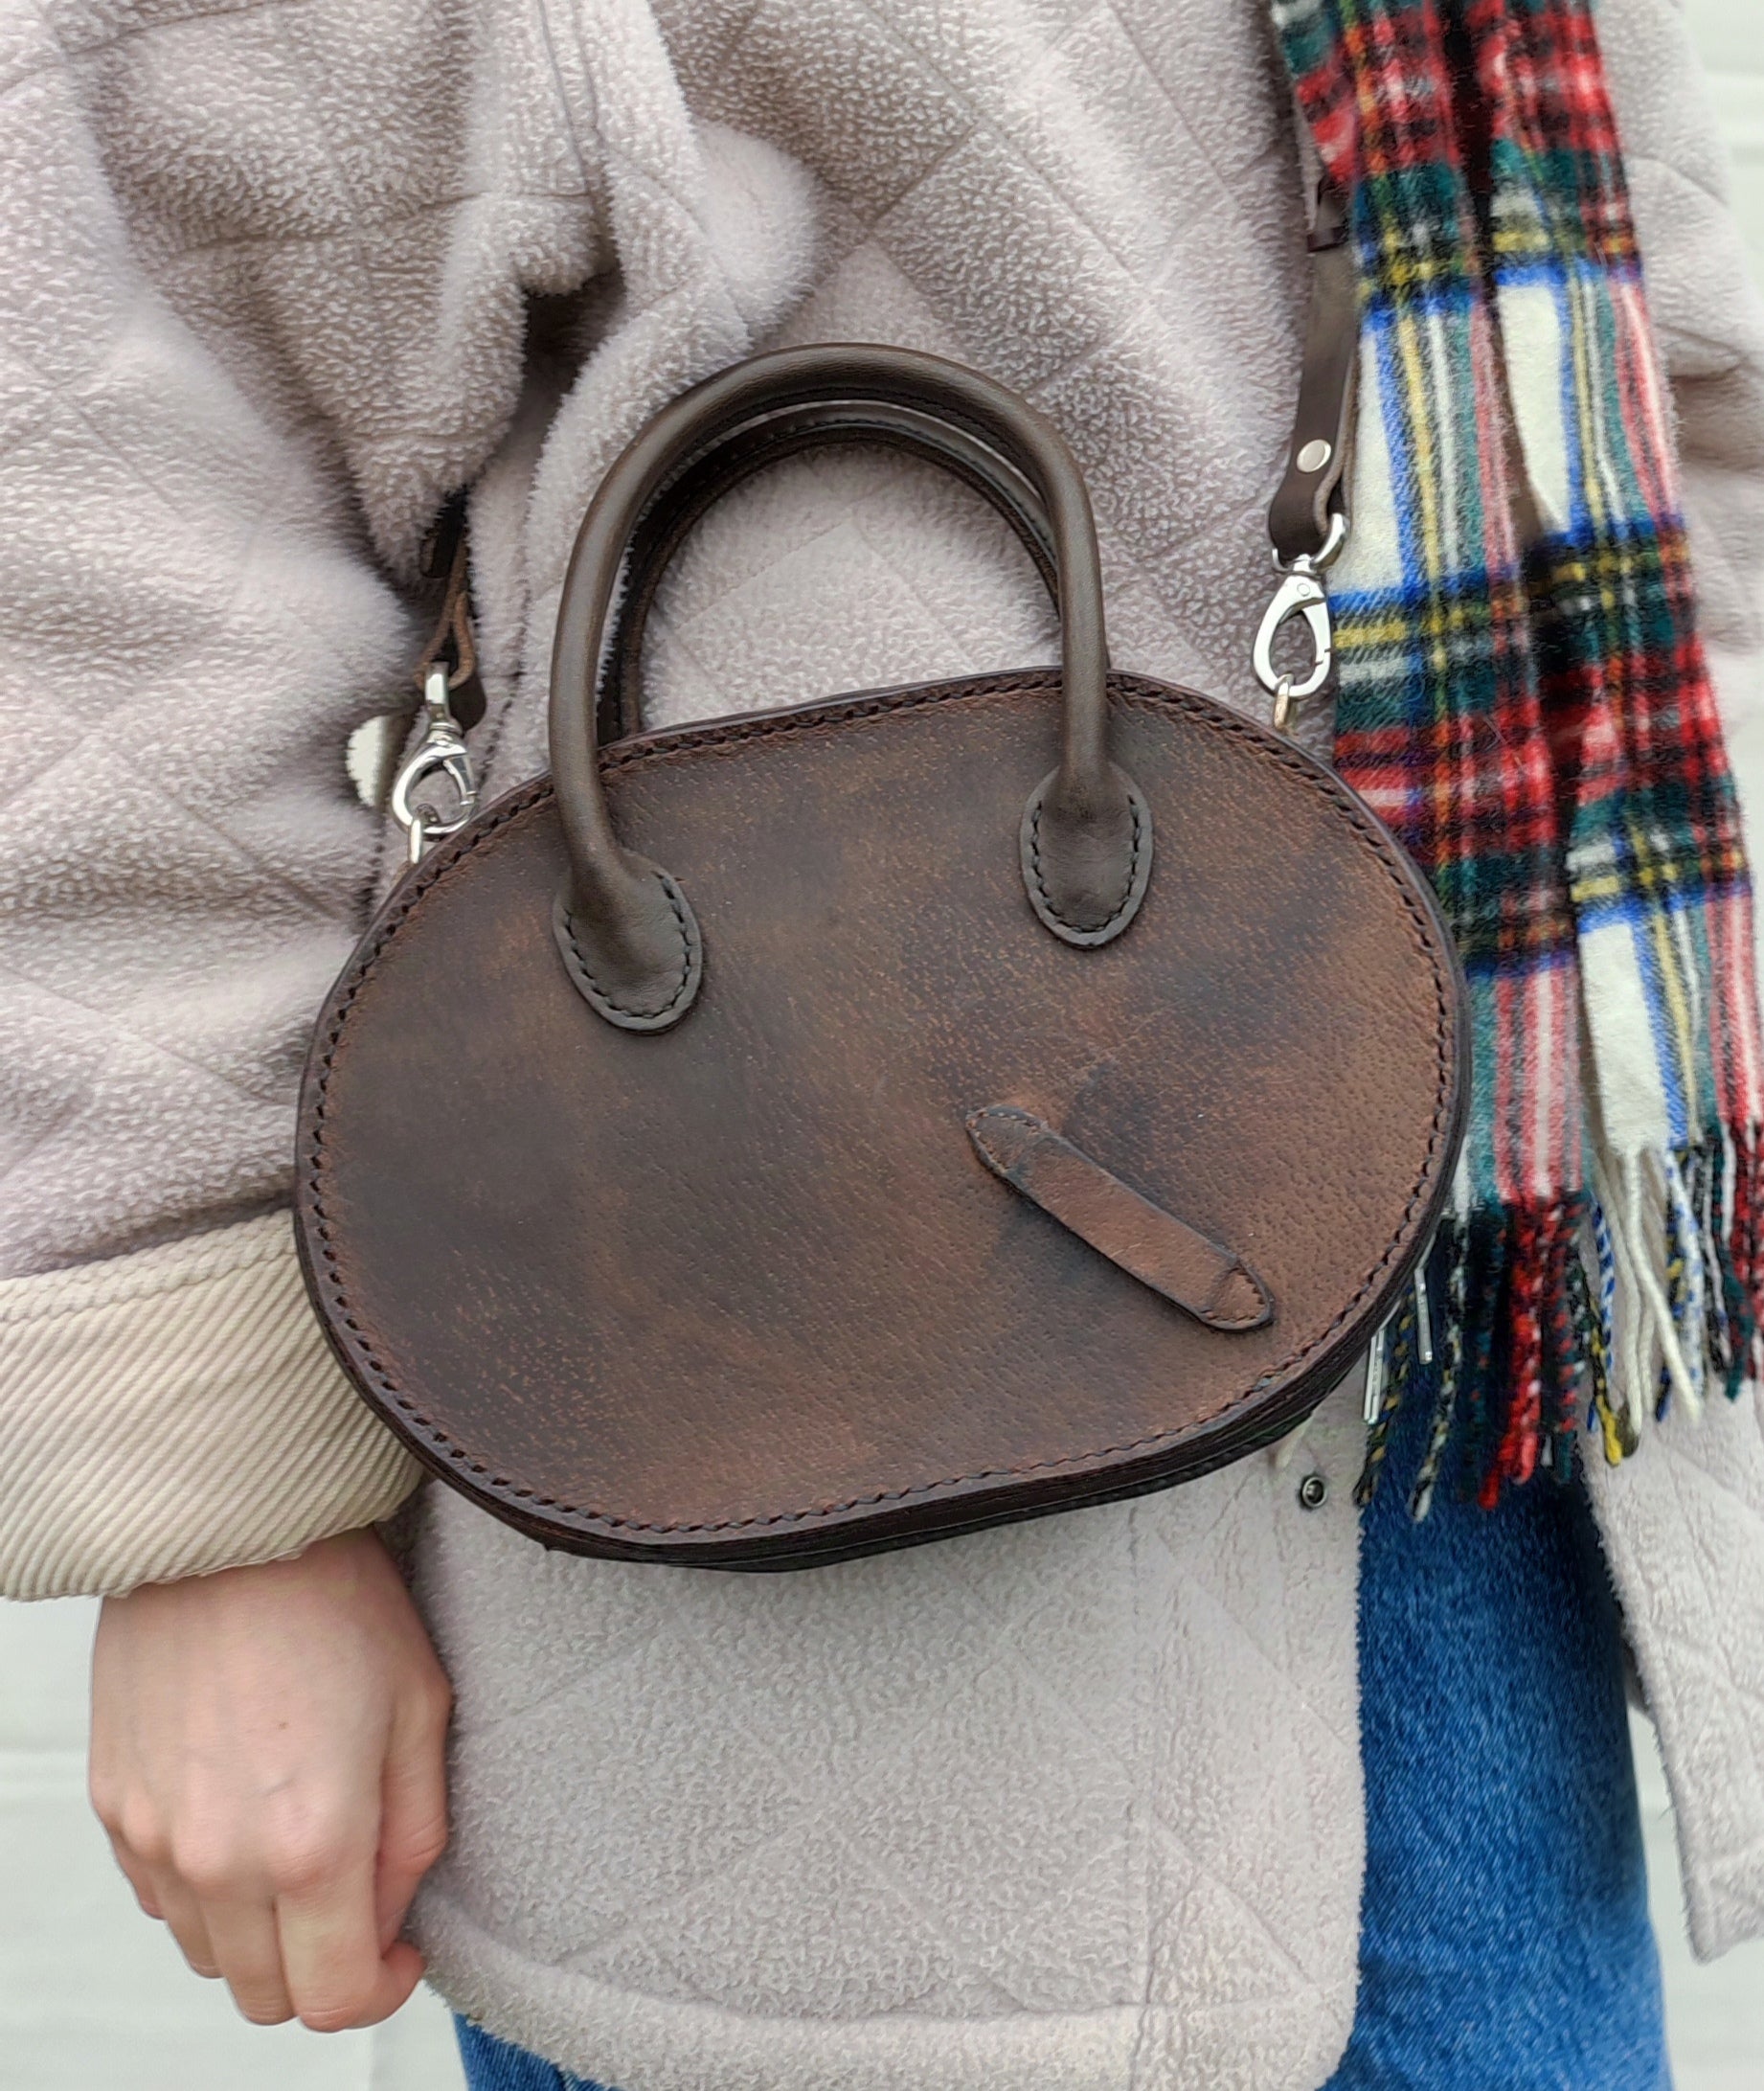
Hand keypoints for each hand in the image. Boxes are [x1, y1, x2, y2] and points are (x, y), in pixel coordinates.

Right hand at [89, 1526, 450, 2029]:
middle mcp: (218, 1860)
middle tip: (358, 1895)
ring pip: (208, 1953)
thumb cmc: (339, 1603)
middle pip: (264, 1996)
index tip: (401, 1947)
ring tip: (301, 1839)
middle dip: (320, 1966)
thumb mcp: (421, 1712)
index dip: (379, 1989)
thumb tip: (392, 1917)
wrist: (231, 1527)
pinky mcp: (115, 1803)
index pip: (333, 2000)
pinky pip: (161, 1895)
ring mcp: (154, 1837)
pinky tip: (245, 1809)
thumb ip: (415, 1838)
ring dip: (259, 1930)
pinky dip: (206, 1885)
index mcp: (311, 1845)